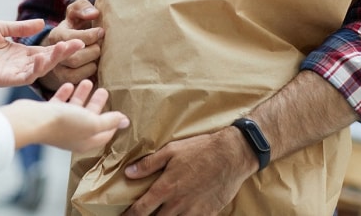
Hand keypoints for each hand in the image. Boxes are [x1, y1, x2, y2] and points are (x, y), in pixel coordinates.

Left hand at [0, 19, 83, 86]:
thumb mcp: (0, 28)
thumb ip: (21, 28)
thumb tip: (43, 23)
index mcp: (18, 54)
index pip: (45, 51)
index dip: (60, 47)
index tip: (76, 39)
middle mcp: (18, 65)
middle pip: (46, 61)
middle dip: (62, 53)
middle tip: (78, 44)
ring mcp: (11, 73)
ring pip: (38, 70)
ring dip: (52, 60)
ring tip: (63, 48)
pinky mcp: (2, 80)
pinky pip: (23, 78)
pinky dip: (34, 70)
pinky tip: (42, 58)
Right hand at [1, 79, 129, 151]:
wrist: (31, 121)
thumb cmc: (63, 123)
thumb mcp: (92, 122)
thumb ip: (109, 121)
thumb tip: (126, 121)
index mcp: (86, 140)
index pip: (105, 133)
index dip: (114, 123)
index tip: (120, 111)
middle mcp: (73, 134)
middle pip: (90, 118)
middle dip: (98, 105)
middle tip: (104, 91)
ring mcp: (60, 125)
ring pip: (75, 109)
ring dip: (82, 95)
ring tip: (88, 81)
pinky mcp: (48, 115)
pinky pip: (60, 103)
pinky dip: (66, 94)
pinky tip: (69, 85)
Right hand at [38, 0, 103, 86]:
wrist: (70, 45)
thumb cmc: (76, 27)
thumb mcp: (76, 13)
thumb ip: (82, 7)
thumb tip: (94, 14)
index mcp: (56, 36)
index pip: (72, 39)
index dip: (90, 36)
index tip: (101, 31)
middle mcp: (53, 55)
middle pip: (75, 59)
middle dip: (93, 52)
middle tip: (100, 46)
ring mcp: (58, 71)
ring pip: (76, 74)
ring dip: (93, 65)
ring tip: (97, 57)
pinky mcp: (66, 82)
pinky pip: (79, 84)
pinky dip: (91, 76)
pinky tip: (96, 67)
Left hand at [122, 128, 255, 215]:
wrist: (231, 155)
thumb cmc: (200, 150)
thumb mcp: (172, 150)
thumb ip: (149, 164)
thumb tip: (129, 173)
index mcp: (165, 188)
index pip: (141, 209)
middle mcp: (177, 204)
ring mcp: (193, 211)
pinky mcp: (208, 214)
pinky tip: (183, 215)